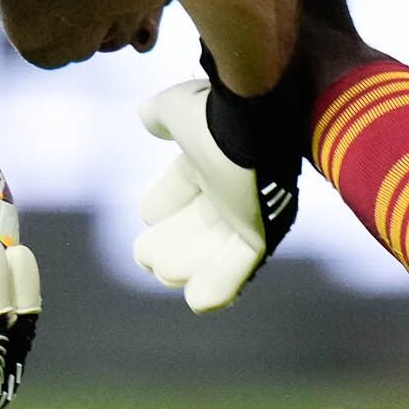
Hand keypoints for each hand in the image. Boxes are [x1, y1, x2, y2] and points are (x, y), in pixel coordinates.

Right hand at [130, 73, 304, 311]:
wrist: (251, 114)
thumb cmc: (217, 110)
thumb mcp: (177, 107)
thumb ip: (161, 113)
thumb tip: (146, 116)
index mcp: (214, 155)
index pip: (184, 185)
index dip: (164, 202)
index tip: (150, 216)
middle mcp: (234, 185)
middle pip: (197, 223)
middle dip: (171, 242)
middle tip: (148, 255)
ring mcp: (249, 211)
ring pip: (213, 250)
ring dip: (187, 266)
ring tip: (165, 273)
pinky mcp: (262, 232)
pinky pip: (240, 266)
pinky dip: (220, 285)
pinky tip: (198, 301)